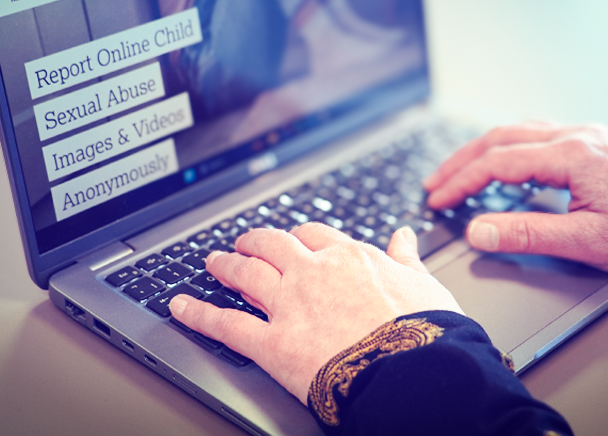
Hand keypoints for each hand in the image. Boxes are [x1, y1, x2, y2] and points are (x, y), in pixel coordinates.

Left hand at [169, 223, 463, 402]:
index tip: (295, 239)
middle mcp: (313, 273)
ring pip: (246, 274)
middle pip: (273, 245)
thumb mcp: (426, 285)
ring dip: (225, 265)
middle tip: (244, 242)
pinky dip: (198, 314)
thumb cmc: (428, 333)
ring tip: (212, 262)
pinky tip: (179, 307)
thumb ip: (408, 259)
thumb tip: (405, 236)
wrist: (416, 373)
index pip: (316, 235)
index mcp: (351, 257)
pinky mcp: (272, 343)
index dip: (300, 236)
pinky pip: (225, 324)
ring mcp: (289, 305)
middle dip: (255, 241)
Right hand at [424, 122, 607, 276]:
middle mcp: (578, 135)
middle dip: (463, 161)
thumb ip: (528, 234)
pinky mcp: (600, 143)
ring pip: (521, 130)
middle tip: (435, 183)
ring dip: (485, 149)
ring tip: (461, 171)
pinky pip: (542, 133)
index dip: (462, 182)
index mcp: (572, 155)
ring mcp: (590, 135)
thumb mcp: (589, 242)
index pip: (498, 162)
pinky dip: (512, 145)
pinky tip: (508, 160)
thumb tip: (478, 230)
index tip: (437, 200)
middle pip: (502, 137)